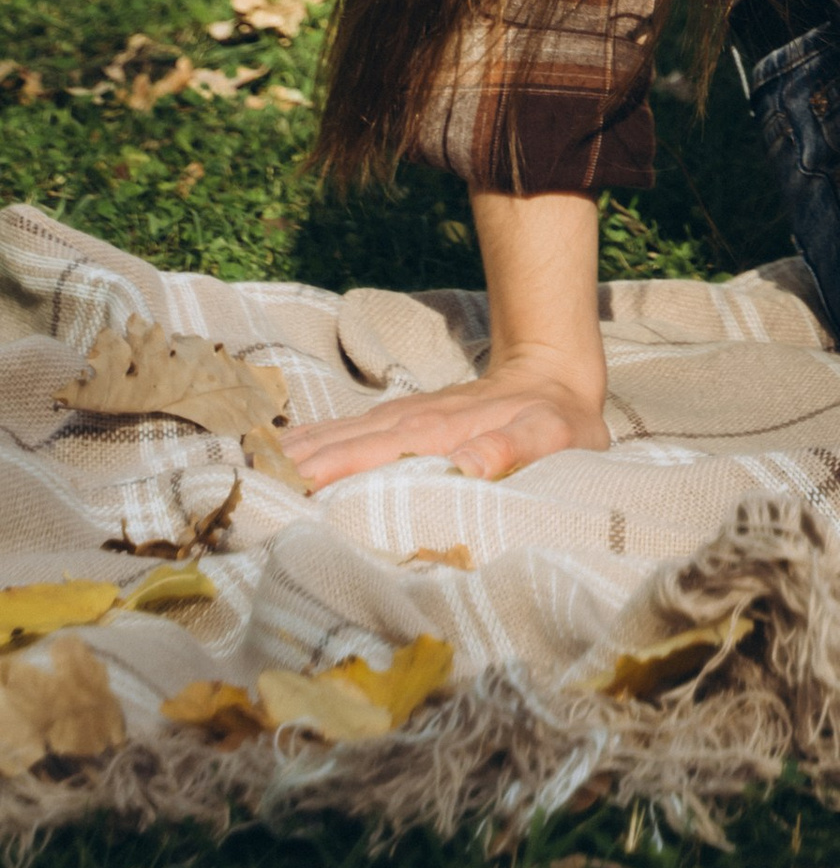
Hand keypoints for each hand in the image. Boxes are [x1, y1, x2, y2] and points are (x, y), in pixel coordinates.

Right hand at [284, 352, 610, 490]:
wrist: (553, 373)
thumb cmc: (556, 419)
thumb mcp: (549, 436)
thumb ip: (513, 447)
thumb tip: (469, 466)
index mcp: (443, 431)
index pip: (380, 453)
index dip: (337, 472)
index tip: (294, 492)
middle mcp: (416, 419)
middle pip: (349, 443)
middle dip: (303, 467)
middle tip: (254, 493)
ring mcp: (408, 415)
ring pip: (344, 433)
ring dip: (303, 452)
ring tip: (256, 473)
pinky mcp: (407, 417)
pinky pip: (352, 428)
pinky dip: (318, 438)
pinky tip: (290, 449)